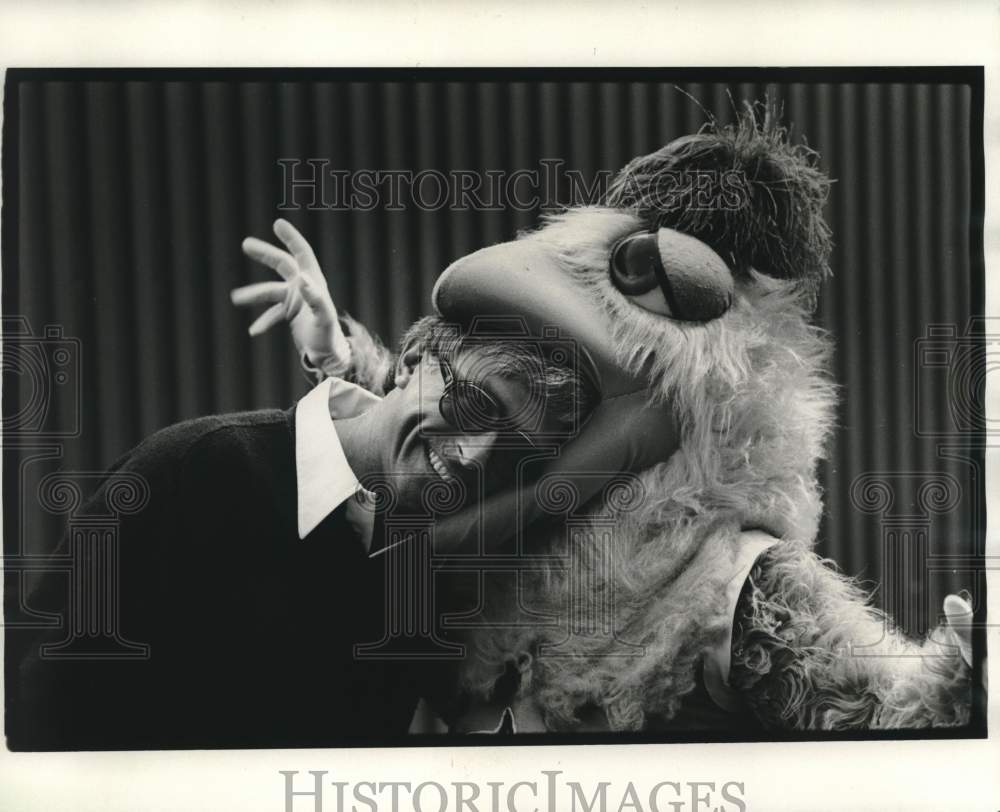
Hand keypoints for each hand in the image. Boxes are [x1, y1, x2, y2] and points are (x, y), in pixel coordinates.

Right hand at [231, 218, 349, 371]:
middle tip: (246, 244)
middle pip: (282, 264)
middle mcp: (304, 287)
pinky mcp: (291, 312)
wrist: (328, 355)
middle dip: (265, 253)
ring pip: (270, 291)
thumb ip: (315, 298)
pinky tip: (254, 331)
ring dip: (254, 294)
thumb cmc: (328, 336)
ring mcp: (296, 299)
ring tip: (236, 298)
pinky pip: (272, 313)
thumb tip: (301, 278)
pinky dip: (263, 320)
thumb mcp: (323, 318)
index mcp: (315, 282)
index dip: (291, 238)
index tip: (277, 223)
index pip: (302, 253)